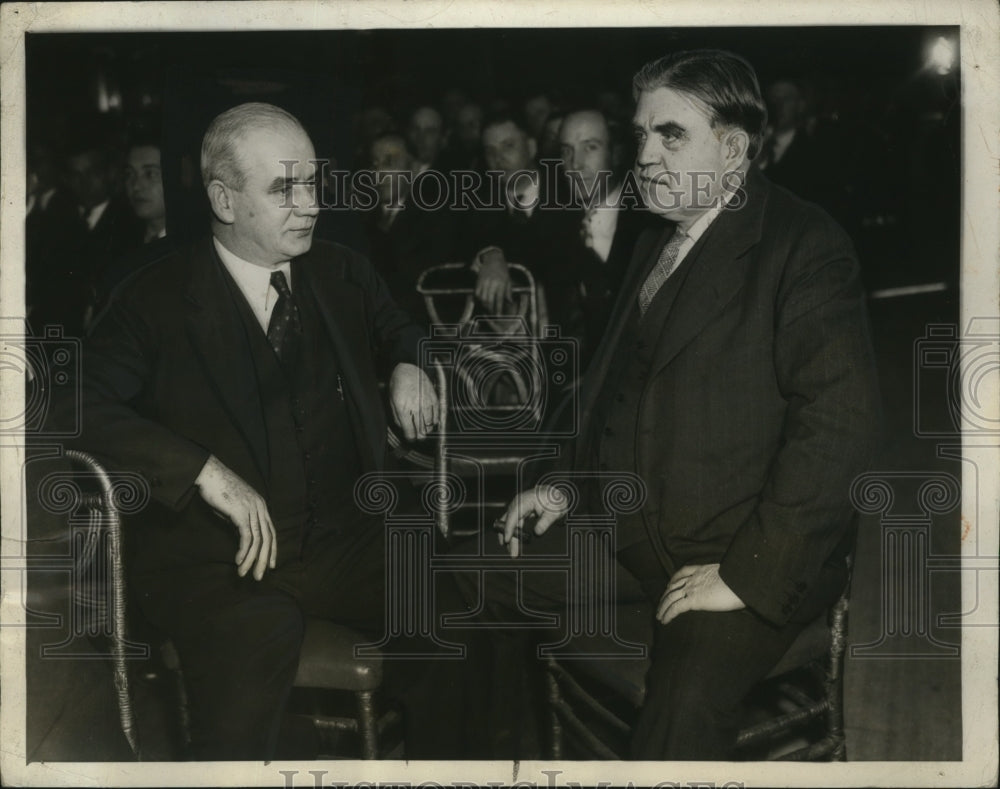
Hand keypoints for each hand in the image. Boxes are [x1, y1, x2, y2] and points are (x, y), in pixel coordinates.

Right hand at [194, 455, 275, 580]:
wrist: (210, 474)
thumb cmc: (219, 490)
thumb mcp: (234, 508)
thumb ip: (241, 521)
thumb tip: (243, 538)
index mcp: (261, 505)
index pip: (271, 531)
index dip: (272, 549)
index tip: (270, 565)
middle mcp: (260, 507)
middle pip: (267, 538)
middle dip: (264, 559)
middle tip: (259, 576)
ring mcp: (252, 509)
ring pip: (258, 540)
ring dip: (252, 559)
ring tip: (246, 574)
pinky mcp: (241, 512)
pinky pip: (246, 536)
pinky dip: (244, 551)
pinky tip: (238, 561)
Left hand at [389, 362, 438, 440]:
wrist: (408, 368)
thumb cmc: (398, 384)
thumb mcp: (392, 401)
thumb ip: (397, 417)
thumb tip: (403, 427)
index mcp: (403, 409)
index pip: (409, 430)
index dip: (410, 438)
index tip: (411, 439)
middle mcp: (415, 407)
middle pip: (421, 430)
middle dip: (419, 436)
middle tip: (419, 437)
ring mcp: (426, 403)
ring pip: (430, 424)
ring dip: (427, 428)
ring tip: (424, 429)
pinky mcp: (433, 398)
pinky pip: (437, 414)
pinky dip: (435, 420)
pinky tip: (431, 421)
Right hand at [474, 247, 511, 313]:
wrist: (492, 259)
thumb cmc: (502, 270)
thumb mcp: (508, 280)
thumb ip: (508, 292)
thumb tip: (510, 302)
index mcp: (501, 284)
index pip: (499, 300)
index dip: (499, 309)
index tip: (498, 317)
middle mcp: (492, 284)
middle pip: (489, 301)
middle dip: (490, 310)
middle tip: (492, 315)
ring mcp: (484, 282)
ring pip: (482, 298)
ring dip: (484, 305)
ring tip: (487, 309)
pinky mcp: (479, 281)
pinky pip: (477, 293)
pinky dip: (479, 299)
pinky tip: (482, 301)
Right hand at [498, 485, 569, 557]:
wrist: (556, 494)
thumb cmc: (555, 501)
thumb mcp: (554, 512)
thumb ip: (545, 522)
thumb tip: (537, 533)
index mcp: (525, 501)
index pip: (513, 515)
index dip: (509, 528)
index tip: (507, 540)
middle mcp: (518, 503)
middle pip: (509, 521)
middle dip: (508, 537)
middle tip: (512, 552)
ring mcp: (517, 507)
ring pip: (509, 523)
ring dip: (509, 536)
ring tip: (511, 551)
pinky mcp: (519, 512)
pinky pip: (512, 523)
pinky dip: (512, 533)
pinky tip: (512, 542)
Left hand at [656, 563, 744, 624]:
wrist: (741, 582)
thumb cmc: (741, 580)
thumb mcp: (730, 576)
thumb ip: (724, 580)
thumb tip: (730, 587)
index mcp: (703, 569)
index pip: (683, 572)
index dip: (674, 578)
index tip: (669, 584)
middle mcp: (694, 578)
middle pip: (674, 585)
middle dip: (666, 595)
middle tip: (661, 603)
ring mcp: (692, 588)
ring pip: (671, 597)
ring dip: (663, 606)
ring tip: (659, 616)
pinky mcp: (693, 600)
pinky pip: (675, 608)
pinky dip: (668, 614)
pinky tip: (664, 620)